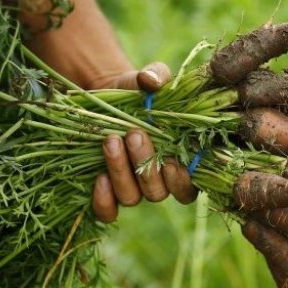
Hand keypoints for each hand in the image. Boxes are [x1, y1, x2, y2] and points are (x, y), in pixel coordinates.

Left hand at [91, 62, 197, 222]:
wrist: (103, 97)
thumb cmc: (136, 91)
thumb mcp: (147, 80)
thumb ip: (157, 75)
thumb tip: (152, 81)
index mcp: (179, 162)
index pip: (189, 187)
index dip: (183, 180)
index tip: (173, 161)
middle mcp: (157, 181)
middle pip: (158, 192)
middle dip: (147, 164)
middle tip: (135, 133)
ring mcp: (130, 189)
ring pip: (132, 198)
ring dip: (122, 172)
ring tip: (111, 141)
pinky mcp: (104, 193)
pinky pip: (107, 211)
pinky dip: (104, 200)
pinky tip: (98, 178)